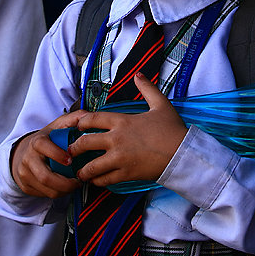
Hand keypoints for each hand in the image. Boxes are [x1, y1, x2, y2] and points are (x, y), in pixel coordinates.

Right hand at [11, 109, 87, 197]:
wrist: (22, 152)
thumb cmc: (46, 138)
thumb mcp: (57, 125)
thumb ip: (73, 119)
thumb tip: (87, 116)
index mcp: (36, 142)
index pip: (43, 147)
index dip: (57, 154)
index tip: (71, 160)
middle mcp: (28, 159)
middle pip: (45, 177)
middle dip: (66, 183)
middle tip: (79, 180)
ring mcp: (25, 174)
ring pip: (47, 189)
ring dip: (64, 190)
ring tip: (75, 184)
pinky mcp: (26, 186)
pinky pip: (44, 194)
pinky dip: (58, 193)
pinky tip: (66, 187)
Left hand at [69, 73, 187, 186]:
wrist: (183, 153)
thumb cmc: (172, 129)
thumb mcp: (161, 104)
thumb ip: (147, 88)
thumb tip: (139, 74)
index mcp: (122, 121)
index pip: (92, 119)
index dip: (81, 123)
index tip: (78, 127)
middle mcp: (117, 139)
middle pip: (84, 144)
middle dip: (74, 148)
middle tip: (70, 151)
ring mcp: (120, 158)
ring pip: (91, 167)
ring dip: (83, 170)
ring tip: (79, 172)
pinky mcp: (126, 174)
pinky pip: (104, 180)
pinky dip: (98, 181)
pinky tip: (97, 180)